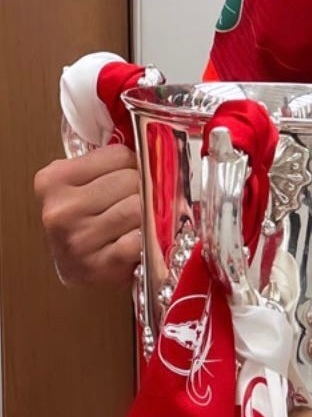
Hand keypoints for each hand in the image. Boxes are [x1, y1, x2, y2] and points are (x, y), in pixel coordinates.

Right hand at [35, 145, 141, 285]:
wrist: (74, 269)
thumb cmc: (82, 221)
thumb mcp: (79, 183)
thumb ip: (106, 163)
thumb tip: (153, 147)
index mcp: (53, 180)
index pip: (118, 155)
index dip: (132, 165)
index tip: (128, 178)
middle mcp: (61, 209)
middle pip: (130, 180)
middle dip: (142, 190)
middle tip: (138, 201)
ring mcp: (79, 238)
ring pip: (138, 207)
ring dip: (148, 214)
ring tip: (139, 221)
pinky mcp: (100, 264)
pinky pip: (140, 239)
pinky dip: (148, 238)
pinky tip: (139, 239)